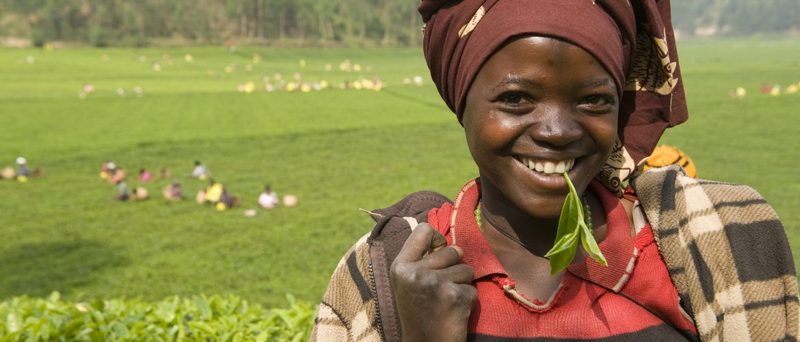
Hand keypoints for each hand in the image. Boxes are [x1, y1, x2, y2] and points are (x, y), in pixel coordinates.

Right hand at [390, 223, 476, 341]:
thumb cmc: (419, 314)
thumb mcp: (409, 283)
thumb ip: (423, 260)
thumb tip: (454, 245)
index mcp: (400, 266)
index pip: (423, 230)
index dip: (437, 239)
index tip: (438, 253)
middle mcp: (415, 272)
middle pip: (452, 251)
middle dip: (455, 268)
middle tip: (441, 289)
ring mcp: (434, 284)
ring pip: (466, 269)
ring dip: (462, 285)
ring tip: (447, 301)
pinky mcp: (453, 296)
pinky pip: (473, 289)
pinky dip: (468, 301)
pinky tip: (453, 313)